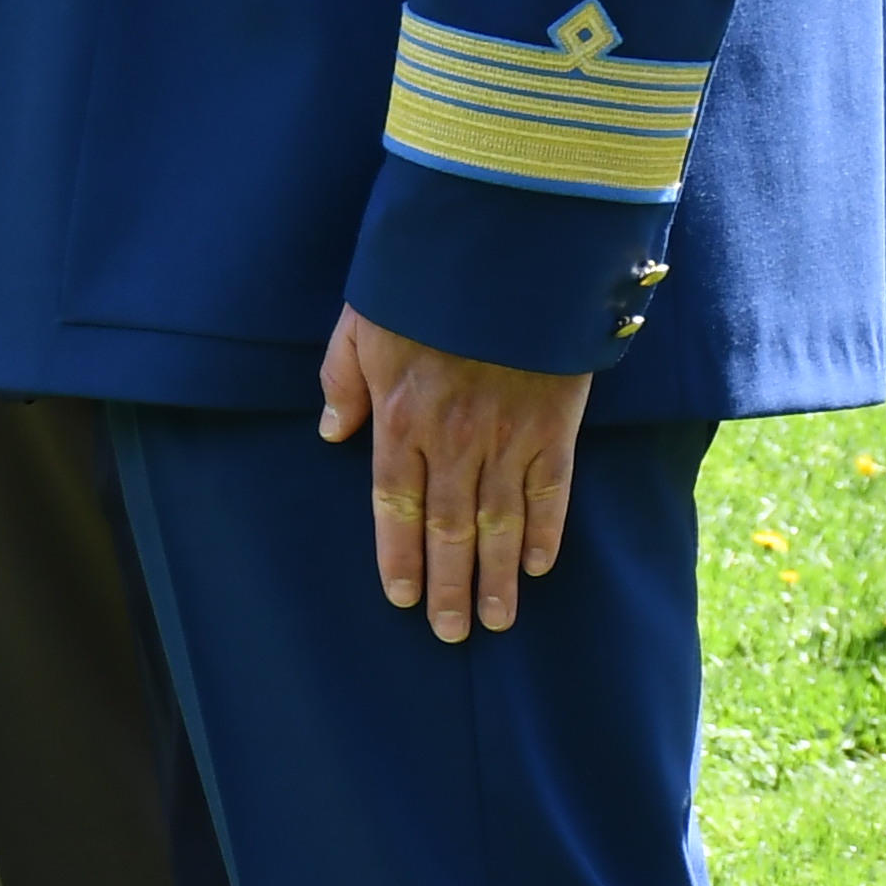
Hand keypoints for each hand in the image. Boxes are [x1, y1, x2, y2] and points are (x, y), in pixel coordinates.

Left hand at [318, 309, 591, 642]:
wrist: (504, 253)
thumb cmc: (422, 284)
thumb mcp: (360, 323)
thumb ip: (343, 380)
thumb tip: (331, 431)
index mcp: (401, 418)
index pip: (395, 506)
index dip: (400, 556)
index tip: (404, 598)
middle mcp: (453, 440)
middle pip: (449, 529)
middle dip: (450, 584)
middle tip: (452, 632)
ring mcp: (507, 437)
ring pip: (500, 524)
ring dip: (497, 577)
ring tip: (496, 620)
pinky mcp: (554, 427)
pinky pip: (550, 493)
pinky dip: (546, 532)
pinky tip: (538, 566)